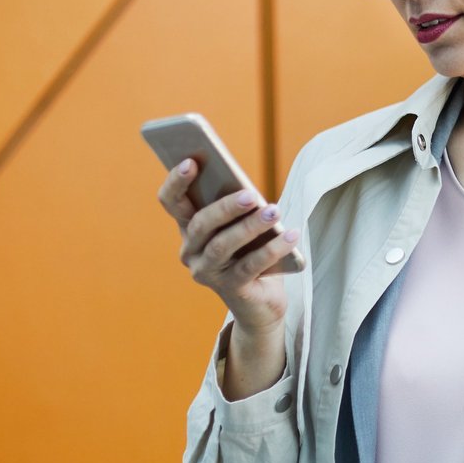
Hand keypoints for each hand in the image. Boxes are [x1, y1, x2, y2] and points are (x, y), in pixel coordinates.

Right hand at [156, 160, 298, 334]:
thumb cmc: (251, 252)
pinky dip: (273, 249)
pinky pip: (250, 266)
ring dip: (250, 226)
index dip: (177, 182)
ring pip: (222, 245)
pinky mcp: (231, 289)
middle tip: (251, 194)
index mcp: (189, 228)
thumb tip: (248, 189)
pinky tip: (292, 235)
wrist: (261, 301)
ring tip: (274, 211)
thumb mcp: (242, 225)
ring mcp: (207, 272)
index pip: (171, 202)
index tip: (191, 161)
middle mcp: (191, 251)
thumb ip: (238, 207)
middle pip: (201, 223)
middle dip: (226, 207)